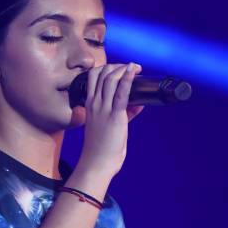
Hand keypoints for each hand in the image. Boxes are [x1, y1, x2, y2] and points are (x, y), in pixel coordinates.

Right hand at [75, 62, 143, 177]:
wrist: (97, 162)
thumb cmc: (101, 147)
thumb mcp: (107, 126)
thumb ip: (123, 113)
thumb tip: (138, 104)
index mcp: (89, 104)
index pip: (93, 76)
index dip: (107, 67)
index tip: (120, 68)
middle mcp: (94, 103)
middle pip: (102, 73)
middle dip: (118, 65)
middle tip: (130, 67)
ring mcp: (103, 109)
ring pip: (110, 78)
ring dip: (124, 69)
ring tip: (135, 68)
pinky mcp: (114, 116)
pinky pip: (121, 93)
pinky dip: (128, 79)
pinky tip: (133, 71)